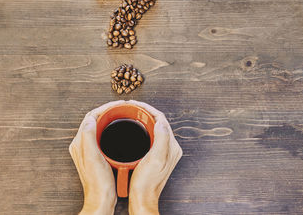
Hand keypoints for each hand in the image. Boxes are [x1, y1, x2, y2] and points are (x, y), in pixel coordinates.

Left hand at [69, 100, 125, 214]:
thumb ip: (88, 137)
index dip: (104, 108)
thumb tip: (89, 119)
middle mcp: (82, 144)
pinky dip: (110, 129)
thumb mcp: (93, 157)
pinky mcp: (95, 154)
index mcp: (80, 143)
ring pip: (98, 127)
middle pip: (94, 120)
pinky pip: (102, 135)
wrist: (101, 199)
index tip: (117, 104)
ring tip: (121, 114)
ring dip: (108, 118)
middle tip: (121, 106)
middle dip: (107, 110)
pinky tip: (119, 130)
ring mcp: (88, 149)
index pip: (90, 117)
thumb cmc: (98, 182)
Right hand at [127, 100, 182, 214]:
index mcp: (171, 146)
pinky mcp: (155, 155)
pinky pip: (149, 135)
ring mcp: (162, 151)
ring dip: (143, 118)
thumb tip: (161, 121)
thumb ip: (162, 139)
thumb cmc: (147, 182)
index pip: (161, 119)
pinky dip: (141, 128)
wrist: (142, 198)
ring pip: (154, 127)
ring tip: (131, 113)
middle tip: (131, 106)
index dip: (147, 108)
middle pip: (158, 121)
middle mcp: (169, 147)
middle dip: (144, 111)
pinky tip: (132, 129)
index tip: (135, 104)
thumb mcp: (155, 159)